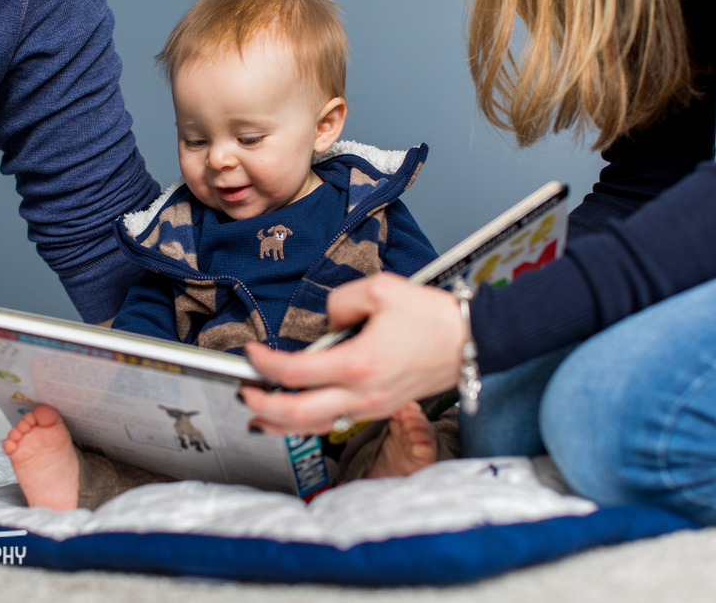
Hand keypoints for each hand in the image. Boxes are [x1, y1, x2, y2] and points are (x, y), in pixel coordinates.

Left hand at [242, 273, 463, 435]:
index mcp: (358, 363)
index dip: (264, 365)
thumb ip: (340, 301)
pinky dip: (307, 424)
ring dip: (280, 424)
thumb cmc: (431, 316)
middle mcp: (362, 393)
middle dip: (263, 405)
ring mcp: (371, 407)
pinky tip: (295, 418)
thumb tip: (324, 321)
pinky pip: (334, 424)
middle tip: (244, 390)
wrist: (471, 340)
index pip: (295, 373)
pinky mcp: (379, 409)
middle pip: (298, 414)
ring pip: (315, 428)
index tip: (251, 353)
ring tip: (257, 414)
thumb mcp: (381, 289)